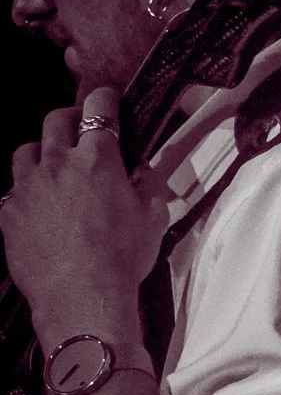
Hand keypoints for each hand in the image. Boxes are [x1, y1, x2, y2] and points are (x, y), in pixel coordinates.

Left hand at [3, 89, 168, 341]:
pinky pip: (13, 190)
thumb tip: (143, 173)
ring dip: (41, 152)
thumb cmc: (120, 258)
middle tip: (80, 127)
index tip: (108, 99)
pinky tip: (41, 205)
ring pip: (26, 151)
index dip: (105, 99)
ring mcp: (28, 188)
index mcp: (98, 160)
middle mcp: (57, 165)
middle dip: (70, 118)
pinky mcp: (9, 213)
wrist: (81, 296)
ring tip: (54, 166)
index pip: (98, 110)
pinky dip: (27, 190)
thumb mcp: (153, 218)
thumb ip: (148, 186)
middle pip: (55, 121)